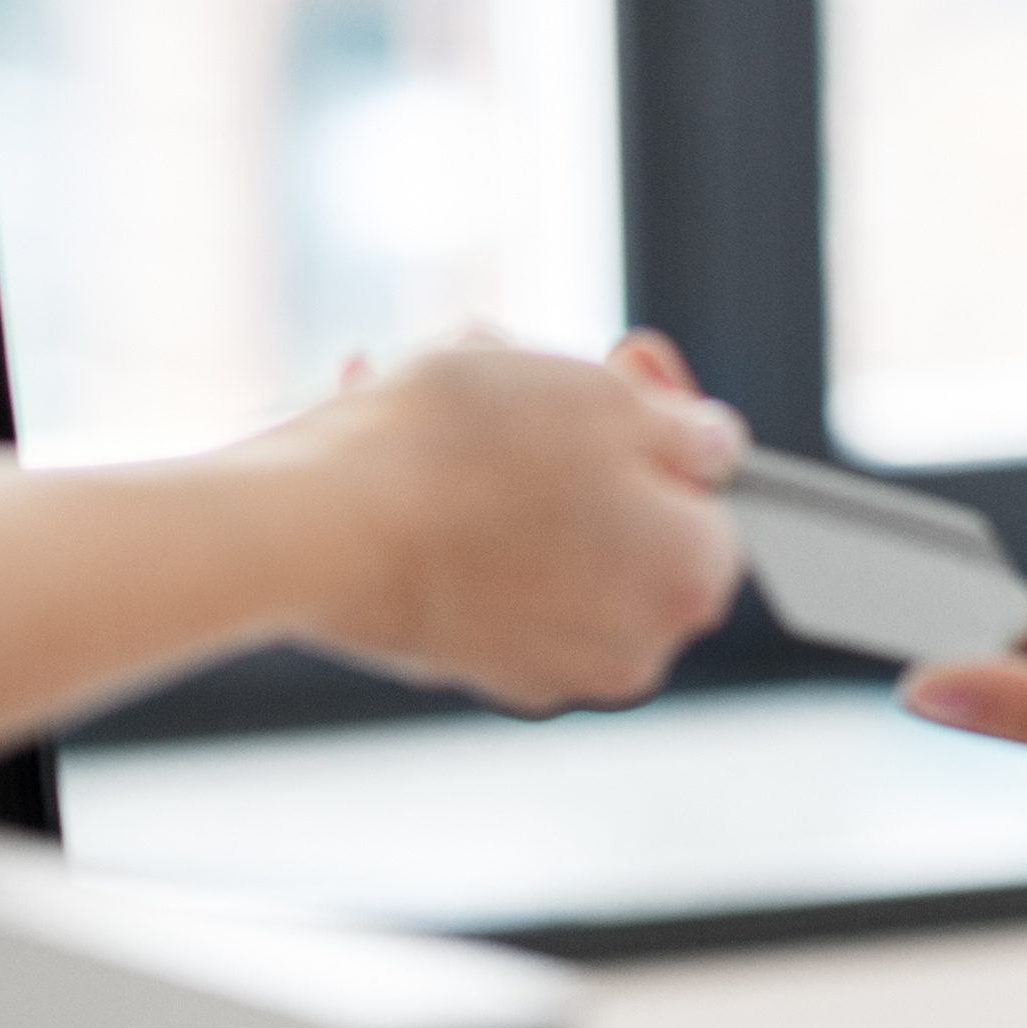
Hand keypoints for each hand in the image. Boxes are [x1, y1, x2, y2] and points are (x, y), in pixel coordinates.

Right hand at [260, 332, 742, 710]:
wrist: (315, 526)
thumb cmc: (465, 452)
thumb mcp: (605, 396)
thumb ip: (684, 427)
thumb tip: (711, 446)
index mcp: (688, 581)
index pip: (711, 492)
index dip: (665, 418)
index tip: (614, 363)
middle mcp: (628, 647)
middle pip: (623, 514)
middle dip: (569, 433)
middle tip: (512, 368)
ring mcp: (538, 664)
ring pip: (540, 531)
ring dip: (497, 455)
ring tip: (430, 390)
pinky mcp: (456, 662)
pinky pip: (472, 563)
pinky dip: (445, 504)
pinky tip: (390, 436)